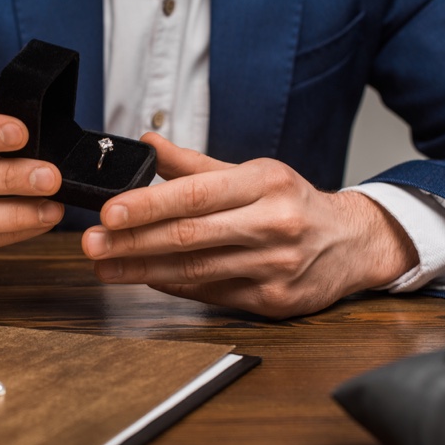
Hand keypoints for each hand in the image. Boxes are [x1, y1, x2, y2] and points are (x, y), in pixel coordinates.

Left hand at [81, 133, 418, 318]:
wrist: (352, 243)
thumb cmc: (294, 203)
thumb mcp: (253, 173)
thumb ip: (197, 165)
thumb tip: (148, 144)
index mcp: (265, 183)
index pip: (196, 193)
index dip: (148, 204)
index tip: (109, 211)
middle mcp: (273, 224)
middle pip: (189, 236)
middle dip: (133, 241)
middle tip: (92, 244)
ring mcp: (275, 266)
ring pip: (195, 271)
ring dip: (142, 269)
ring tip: (104, 266)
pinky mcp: (274, 300)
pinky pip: (211, 293)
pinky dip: (173, 286)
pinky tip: (144, 278)